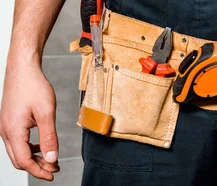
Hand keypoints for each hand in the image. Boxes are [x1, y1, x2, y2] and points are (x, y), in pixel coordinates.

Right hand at [0, 62, 59, 180]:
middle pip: (19, 160)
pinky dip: (30, 148)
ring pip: (18, 152)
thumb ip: (49, 138)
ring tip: (51, 159)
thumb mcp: (47, 113)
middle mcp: (6, 131)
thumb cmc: (33, 86)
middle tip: (54, 168)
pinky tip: (43, 146)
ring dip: (34, 158)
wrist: (23, 69)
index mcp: (13, 131)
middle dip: (37, 167)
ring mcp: (6, 127)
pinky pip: (18, 142)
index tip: (53, 174)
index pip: (24, 161)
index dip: (39, 171)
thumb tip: (52, 158)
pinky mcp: (10, 122)